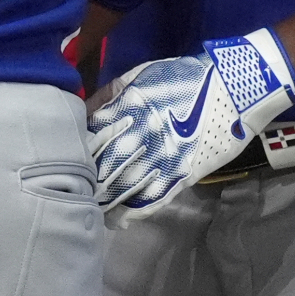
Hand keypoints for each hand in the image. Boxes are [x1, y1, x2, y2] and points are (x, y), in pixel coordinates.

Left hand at [86, 28, 294, 221]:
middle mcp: (145, 135)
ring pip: (128, 186)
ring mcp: (165, 157)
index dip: (77, 153)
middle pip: (107, 164)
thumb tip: (84, 112)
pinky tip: (121, 219)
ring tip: (89, 212)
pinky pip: (157, 196)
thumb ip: (109, 94)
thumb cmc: (183, 78)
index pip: (94, 137)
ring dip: (107, 201)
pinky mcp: (185, 173)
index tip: (61, 164)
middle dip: (87, 181)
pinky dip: (137, 209)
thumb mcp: (140, 76)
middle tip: (67, 194)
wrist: (233, 88)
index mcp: (130, 108)